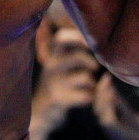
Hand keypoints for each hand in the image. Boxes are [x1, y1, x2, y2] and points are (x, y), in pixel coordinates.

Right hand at [30, 18, 99, 139]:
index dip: (78, 37)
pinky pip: (85, 95)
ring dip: (92, 83)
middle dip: (91, 62)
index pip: (62, 37)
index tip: (91, 43)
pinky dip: (90, 97)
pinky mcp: (58, 98)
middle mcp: (51, 64)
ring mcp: (53, 82)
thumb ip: (75, 47)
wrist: (43, 108)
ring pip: (85, 77)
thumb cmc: (60, 79)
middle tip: (94, 69)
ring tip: (89, 86)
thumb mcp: (61, 60)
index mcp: (53, 52)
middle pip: (78, 56)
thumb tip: (93, 31)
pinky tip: (86, 98)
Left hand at [93, 72, 138, 139]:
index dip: (120, 103)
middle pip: (106, 119)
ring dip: (99, 98)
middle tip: (107, 80)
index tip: (116, 86)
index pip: (128, 117)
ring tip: (105, 80)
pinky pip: (98, 114)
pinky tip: (102, 86)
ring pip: (99, 116)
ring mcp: (113, 132)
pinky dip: (97, 100)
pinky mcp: (106, 128)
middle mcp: (124, 134)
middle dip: (104, 99)